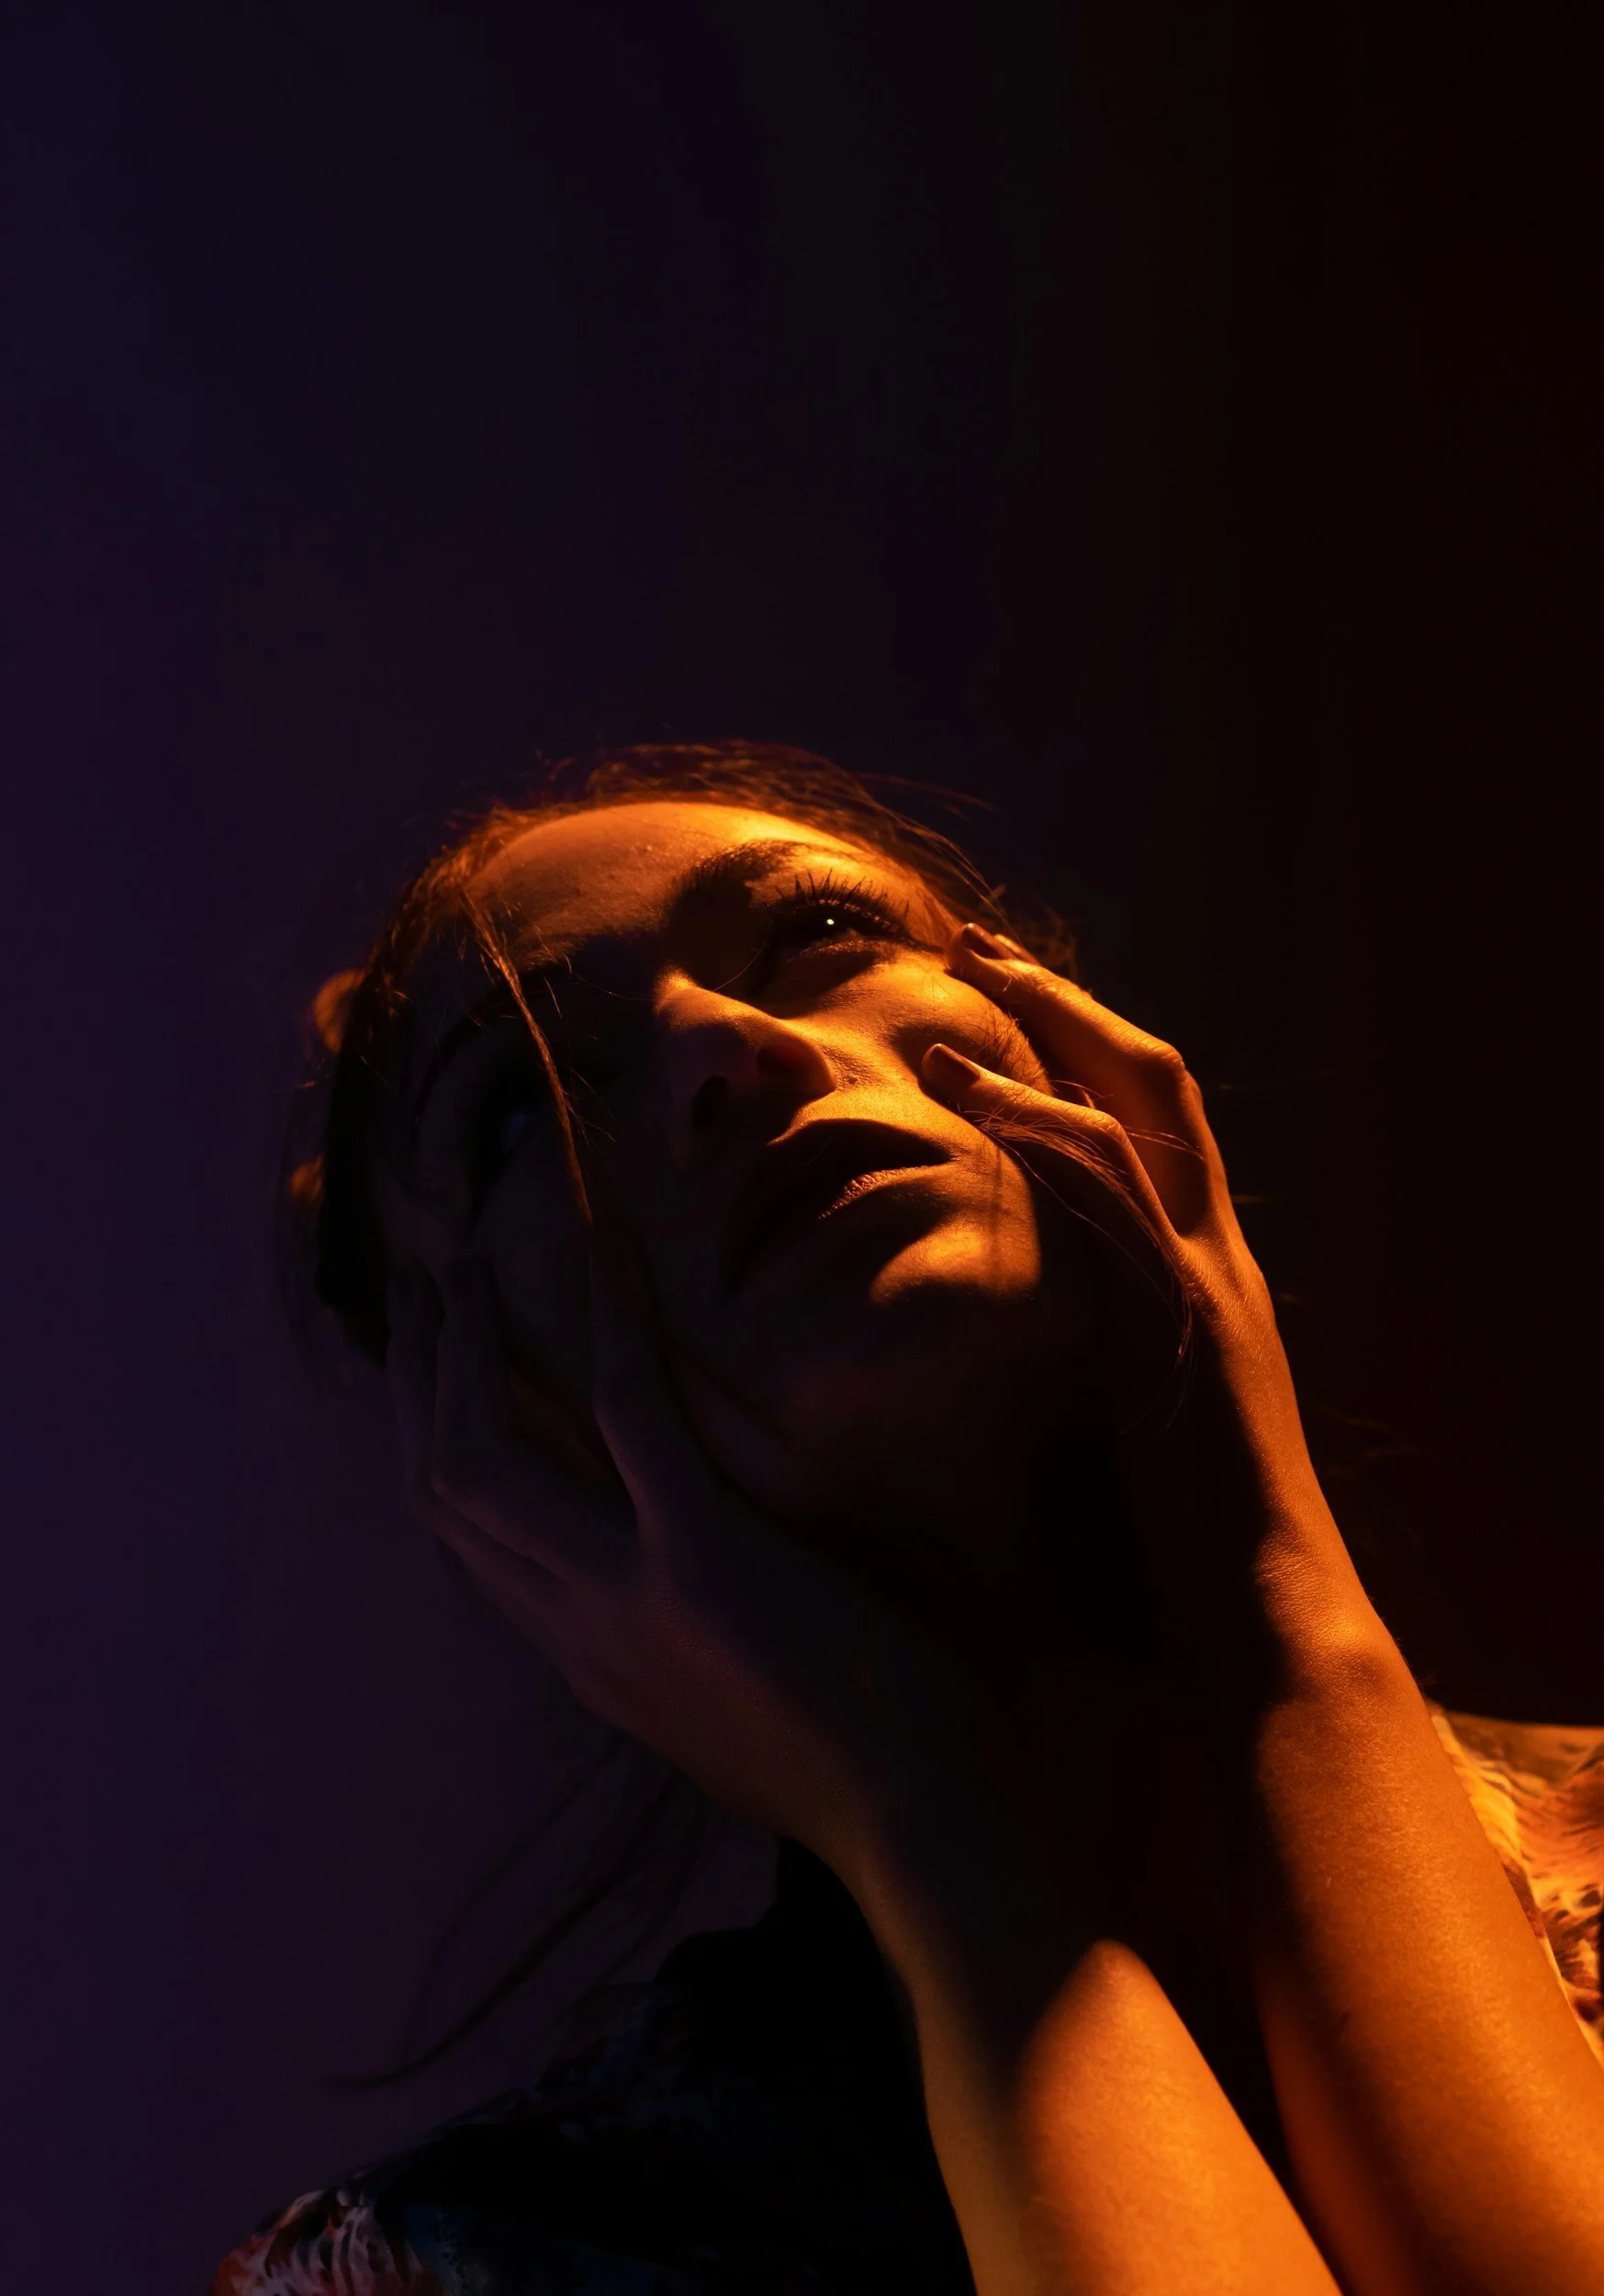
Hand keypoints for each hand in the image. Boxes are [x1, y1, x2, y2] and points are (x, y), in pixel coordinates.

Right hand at [384, 1244, 1006, 1900]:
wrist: (921, 1825)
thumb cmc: (856, 1770)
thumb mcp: (728, 1722)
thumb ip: (676, 1654)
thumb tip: (676, 1601)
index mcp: (586, 1664)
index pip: (467, 1546)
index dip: (431, 1446)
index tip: (424, 1373)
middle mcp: (577, 1631)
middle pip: (446, 1490)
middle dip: (416, 1381)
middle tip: (411, 1289)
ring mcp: (627, 1593)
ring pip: (487, 1454)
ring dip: (465, 1346)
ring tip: (458, 1262)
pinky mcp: (701, 1553)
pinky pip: (629, 1410)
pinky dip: (610, 1315)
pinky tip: (604, 1240)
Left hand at [922, 922, 1370, 1717]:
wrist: (1268, 1617)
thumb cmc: (1189, 1543)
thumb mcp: (1134, 1415)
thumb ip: (1097, 1347)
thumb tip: (1026, 1327)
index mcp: (1196, 1271)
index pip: (1151, 1123)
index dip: (1081, 1052)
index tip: (1002, 1004)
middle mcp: (1213, 1251)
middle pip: (1155, 1079)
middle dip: (1067, 1005)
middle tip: (978, 949)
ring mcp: (1207, 1275)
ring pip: (1147, 1103)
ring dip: (1054, 1029)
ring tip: (969, 979)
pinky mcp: (1186, 1316)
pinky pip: (1115, 1189)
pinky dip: (1045, 1125)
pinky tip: (974, 1089)